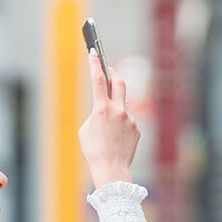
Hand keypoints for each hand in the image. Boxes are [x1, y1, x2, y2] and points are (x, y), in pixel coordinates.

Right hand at [77, 51, 139, 188]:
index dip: (94, 63)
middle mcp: (118, 110)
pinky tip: (116, 134)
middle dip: (113, 74)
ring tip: (109, 115)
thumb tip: (103, 109)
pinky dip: (122, 121)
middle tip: (109, 71)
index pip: (97, 79)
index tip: (93, 52)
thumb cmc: (93, 151)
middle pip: (119, 82)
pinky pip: (129, 118)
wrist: (111, 169)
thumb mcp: (85, 130)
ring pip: (124, 102)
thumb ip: (94, 114)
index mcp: (101, 109)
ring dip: (117, 102)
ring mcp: (130, 118)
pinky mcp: (137, 128)